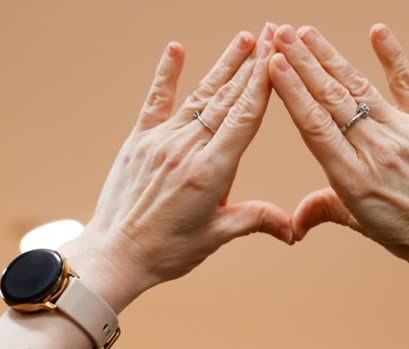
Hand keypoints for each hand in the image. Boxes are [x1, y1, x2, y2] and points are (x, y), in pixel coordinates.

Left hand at [62, 24, 289, 312]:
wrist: (114, 255)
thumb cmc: (167, 251)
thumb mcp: (217, 235)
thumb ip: (256, 220)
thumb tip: (294, 230)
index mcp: (210, 172)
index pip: (245, 118)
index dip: (263, 83)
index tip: (279, 55)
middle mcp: (186, 149)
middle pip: (227, 100)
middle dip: (253, 65)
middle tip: (273, 34)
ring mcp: (161, 141)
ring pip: (199, 96)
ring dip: (224, 66)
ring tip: (245, 38)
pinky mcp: (139, 141)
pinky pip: (156, 102)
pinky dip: (166, 75)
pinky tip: (176, 49)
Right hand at [269, 24, 408, 292]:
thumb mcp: (362, 225)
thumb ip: (324, 210)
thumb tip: (294, 222)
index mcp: (352, 178)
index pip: (314, 125)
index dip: (292, 91)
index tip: (274, 64)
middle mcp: (376, 150)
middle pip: (330, 98)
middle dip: (302, 63)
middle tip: (279, 34)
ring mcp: (404, 133)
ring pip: (358, 87)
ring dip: (329, 56)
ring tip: (305, 33)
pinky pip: (407, 84)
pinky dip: (392, 56)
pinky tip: (377, 31)